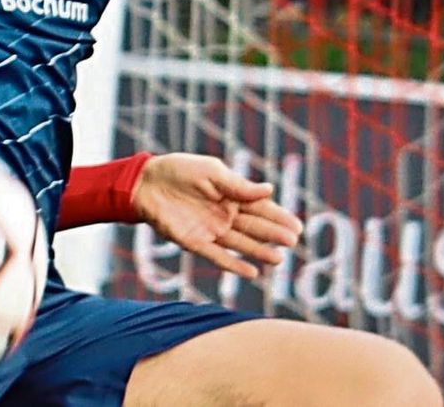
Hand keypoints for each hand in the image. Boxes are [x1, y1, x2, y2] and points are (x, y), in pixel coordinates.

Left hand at [131, 153, 302, 279]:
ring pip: (239, 244)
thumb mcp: (211, 172)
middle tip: (292, 240)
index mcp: (230, 195)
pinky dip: (233, 265)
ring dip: (258, 252)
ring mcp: (210, 230)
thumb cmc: (179, 171)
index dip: (278, 217)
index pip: (259, 208)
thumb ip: (238, 185)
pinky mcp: (194, 242)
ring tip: (278, 260)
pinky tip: (251, 273)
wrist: (145, 182)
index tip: (297, 226)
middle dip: (273, 234)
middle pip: (253, 227)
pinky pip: (217, 256)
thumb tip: (270, 189)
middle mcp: (224, 215)